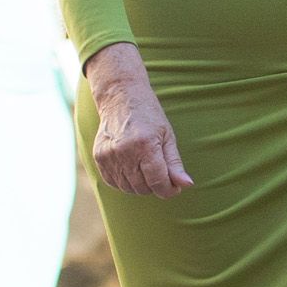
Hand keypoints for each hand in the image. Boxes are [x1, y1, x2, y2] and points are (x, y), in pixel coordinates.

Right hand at [86, 44, 191, 195]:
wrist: (121, 97)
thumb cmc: (149, 115)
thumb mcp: (167, 136)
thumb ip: (175, 164)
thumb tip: (187, 185)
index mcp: (145, 144)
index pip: (158, 182)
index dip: (169, 190)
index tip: (175, 187)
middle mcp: (125, 151)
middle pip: (144, 188)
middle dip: (156, 186)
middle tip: (160, 172)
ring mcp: (109, 155)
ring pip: (129, 188)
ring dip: (141, 185)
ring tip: (146, 167)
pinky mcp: (99, 158)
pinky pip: (114, 183)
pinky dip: (126, 182)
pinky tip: (132, 167)